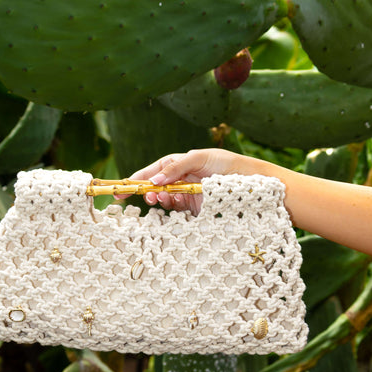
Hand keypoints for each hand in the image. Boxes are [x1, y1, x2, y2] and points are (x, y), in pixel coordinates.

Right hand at [125, 148, 246, 212]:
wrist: (251, 182)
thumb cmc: (226, 164)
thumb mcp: (199, 158)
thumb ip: (175, 167)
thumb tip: (154, 181)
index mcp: (178, 164)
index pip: (152, 172)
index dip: (135, 181)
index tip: (121, 190)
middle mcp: (180, 180)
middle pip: (155, 189)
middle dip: (149, 193)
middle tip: (149, 198)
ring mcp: (187, 195)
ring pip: (165, 201)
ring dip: (162, 201)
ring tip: (166, 200)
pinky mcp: (196, 210)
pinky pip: (178, 213)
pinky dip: (175, 211)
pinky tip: (179, 206)